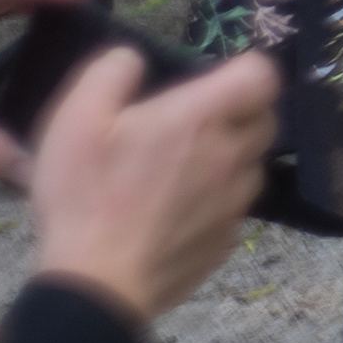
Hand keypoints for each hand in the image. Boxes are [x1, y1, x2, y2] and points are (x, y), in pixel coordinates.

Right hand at [27, 48, 278, 326]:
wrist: (96, 283)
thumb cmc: (86, 196)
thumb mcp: (77, 119)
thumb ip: (111, 72)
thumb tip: (134, 58)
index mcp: (203, 118)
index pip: (262, 74)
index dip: (243, 71)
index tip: (212, 81)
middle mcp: (233, 156)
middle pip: (265, 119)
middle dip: (239, 113)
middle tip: (193, 124)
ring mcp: (235, 203)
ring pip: (253, 166)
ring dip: (230, 159)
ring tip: (182, 169)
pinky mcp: (226, 242)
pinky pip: (234, 209)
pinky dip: (215, 202)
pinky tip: (176, 211)